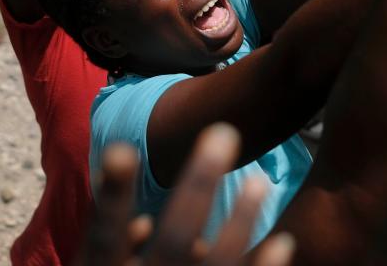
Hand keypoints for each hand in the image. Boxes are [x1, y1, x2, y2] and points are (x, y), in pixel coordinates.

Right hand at [78, 124, 294, 265]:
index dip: (111, 196)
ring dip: (239, 225)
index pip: (103, 237)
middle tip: (224, 133)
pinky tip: (283, 242)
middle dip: (197, 187)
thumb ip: (115, 256)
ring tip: (259, 180)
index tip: (120, 148)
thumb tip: (144, 223)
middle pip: (173, 243)